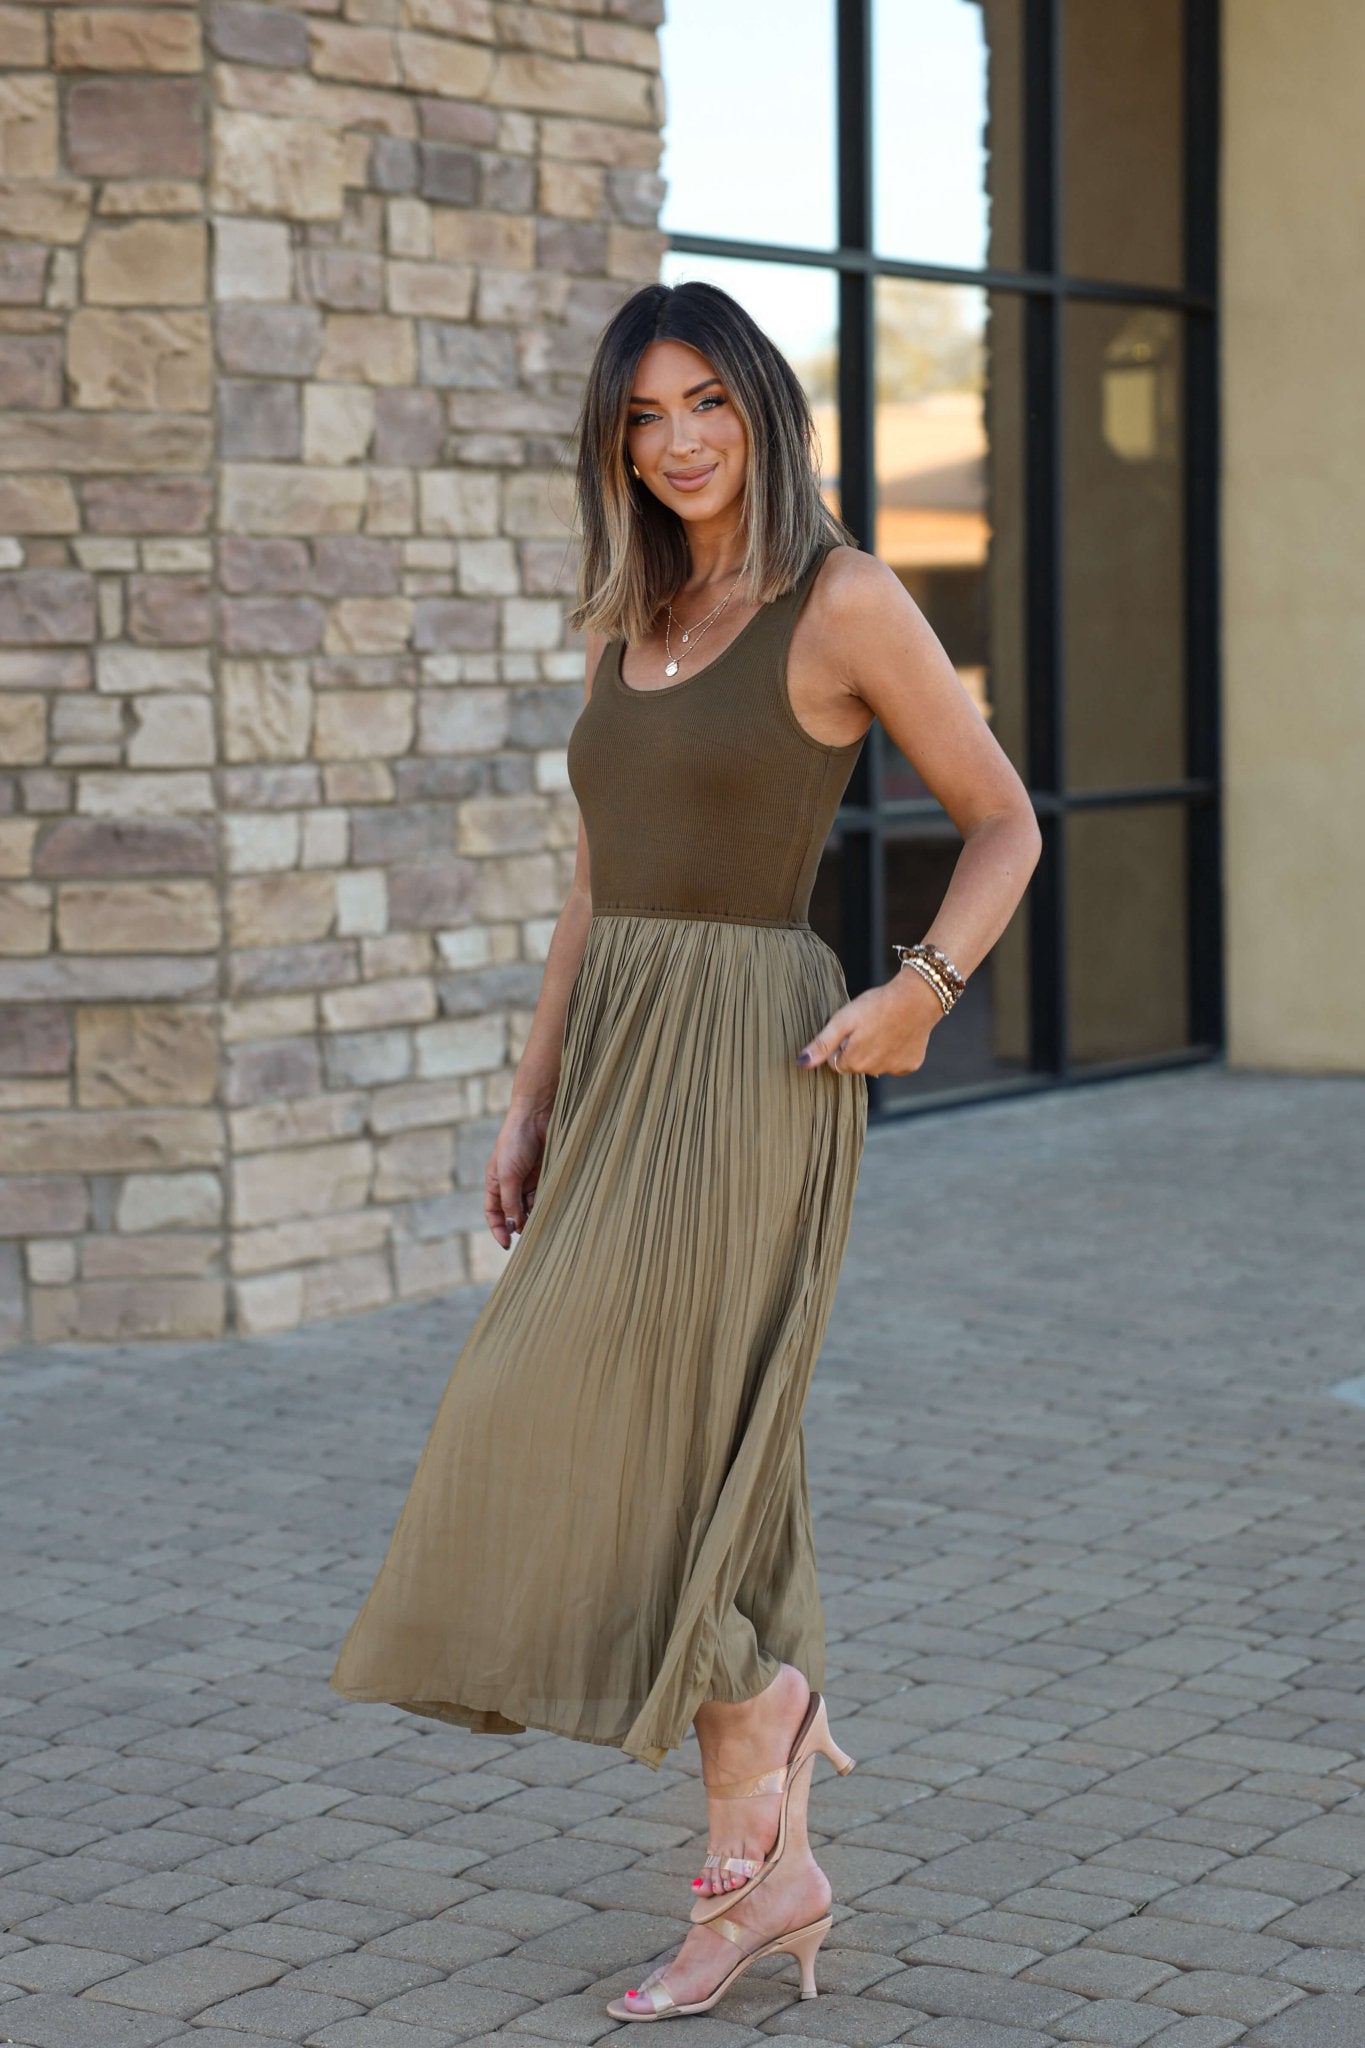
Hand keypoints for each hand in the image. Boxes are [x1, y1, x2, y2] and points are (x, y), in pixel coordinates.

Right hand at [484, 1102, 551, 1247]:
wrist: (537, 1116)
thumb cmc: (515, 1142)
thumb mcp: (508, 1176)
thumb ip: (510, 1202)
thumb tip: (514, 1227)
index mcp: (495, 1182)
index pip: (493, 1212)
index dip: (498, 1229)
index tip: (506, 1245)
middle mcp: (511, 1183)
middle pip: (514, 1212)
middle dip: (520, 1225)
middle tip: (530, 1238)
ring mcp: (529, 1179)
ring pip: (531, 1206)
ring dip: (535, 1216)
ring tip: (542, 1226)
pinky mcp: (545, 1175)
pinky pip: (545, 1195)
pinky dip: (547, 1205)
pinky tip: (552, 1211)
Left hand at [797, 967, 944, 1076]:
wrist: (917, 998)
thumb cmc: (877, 1004)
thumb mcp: (843, 1020)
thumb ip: (822, 1044)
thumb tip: (801, 1063)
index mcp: (854, 1062)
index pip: (834, 1062)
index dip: (840, 1044)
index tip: (851, 1029)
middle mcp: (873, 1072)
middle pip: (854, 1065)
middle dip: (856, 1049)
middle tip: (867, 1026)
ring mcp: (893, 1070)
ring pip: (874, 1065)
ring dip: (875, 1051)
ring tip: (882, 1027)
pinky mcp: (910, 1065)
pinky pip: (895, 1063)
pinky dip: (894, 1051)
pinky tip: (897, 1034)